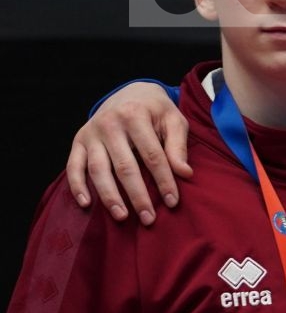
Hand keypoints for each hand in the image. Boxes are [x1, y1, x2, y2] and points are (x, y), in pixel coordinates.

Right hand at [66, 83, 190, 225]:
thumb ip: (178, 146)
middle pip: (124, 166)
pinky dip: (77, 185)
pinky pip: (73, 166)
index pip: (152, 155)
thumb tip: (184, 173)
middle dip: (137, 195)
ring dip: (109, 196)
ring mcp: (91, 133)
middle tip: (149, 219)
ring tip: (122, 217)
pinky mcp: (79, 141)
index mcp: (135, 115)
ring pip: (98, 169)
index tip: (173, 202)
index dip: (163, 180)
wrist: (130, 92)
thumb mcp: (174, 120)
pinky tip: (86, 204)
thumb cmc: (156, 111)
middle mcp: (109, 124)